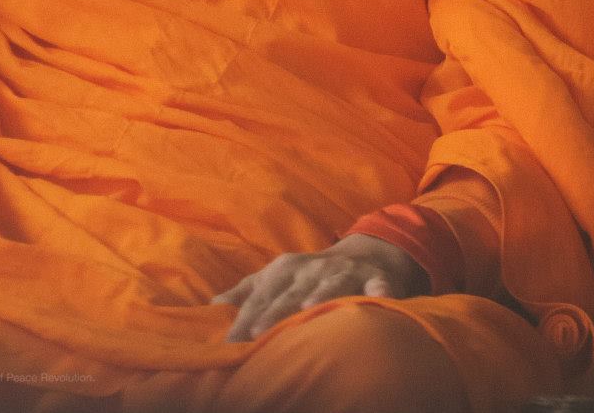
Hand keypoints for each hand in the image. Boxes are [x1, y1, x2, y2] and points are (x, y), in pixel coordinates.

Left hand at [213, 235, 429, 342]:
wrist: (363, 254)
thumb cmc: (309, 273)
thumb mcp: (277, 275)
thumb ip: (247, 290)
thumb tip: (212, 304)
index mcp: (287, 269)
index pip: (262, 295)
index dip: (245, 316)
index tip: (229, 340)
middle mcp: (313, 268)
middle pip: (290, 292)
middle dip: (273, 311)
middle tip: (256, 332)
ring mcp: (344, 271)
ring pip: (330, 285)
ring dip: (320, 295)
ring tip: (307, 309)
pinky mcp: (375, 277)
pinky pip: (379, 285)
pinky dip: (380, 291)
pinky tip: (381, 298)